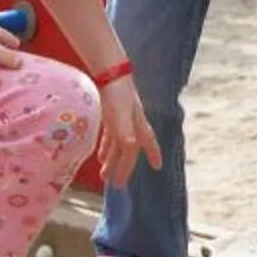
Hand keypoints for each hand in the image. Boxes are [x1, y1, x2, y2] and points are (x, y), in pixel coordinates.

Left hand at [91, 73, 159, 188]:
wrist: (109, 72)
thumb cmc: (117, 95)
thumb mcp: (121, 117)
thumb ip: (125, 134)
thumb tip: (130, 149)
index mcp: (138, 126)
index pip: (147, 145)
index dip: (152, 155)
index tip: (158, 167)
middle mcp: (132, 124)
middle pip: (129, 150)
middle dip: (124, 167)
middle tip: (117, 184)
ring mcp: (121, 119)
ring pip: (119, 144)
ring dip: (112, 159)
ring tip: (104, 174)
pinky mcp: (110, 114)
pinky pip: (109, 136)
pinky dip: (105, 147)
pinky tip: (99, 155)